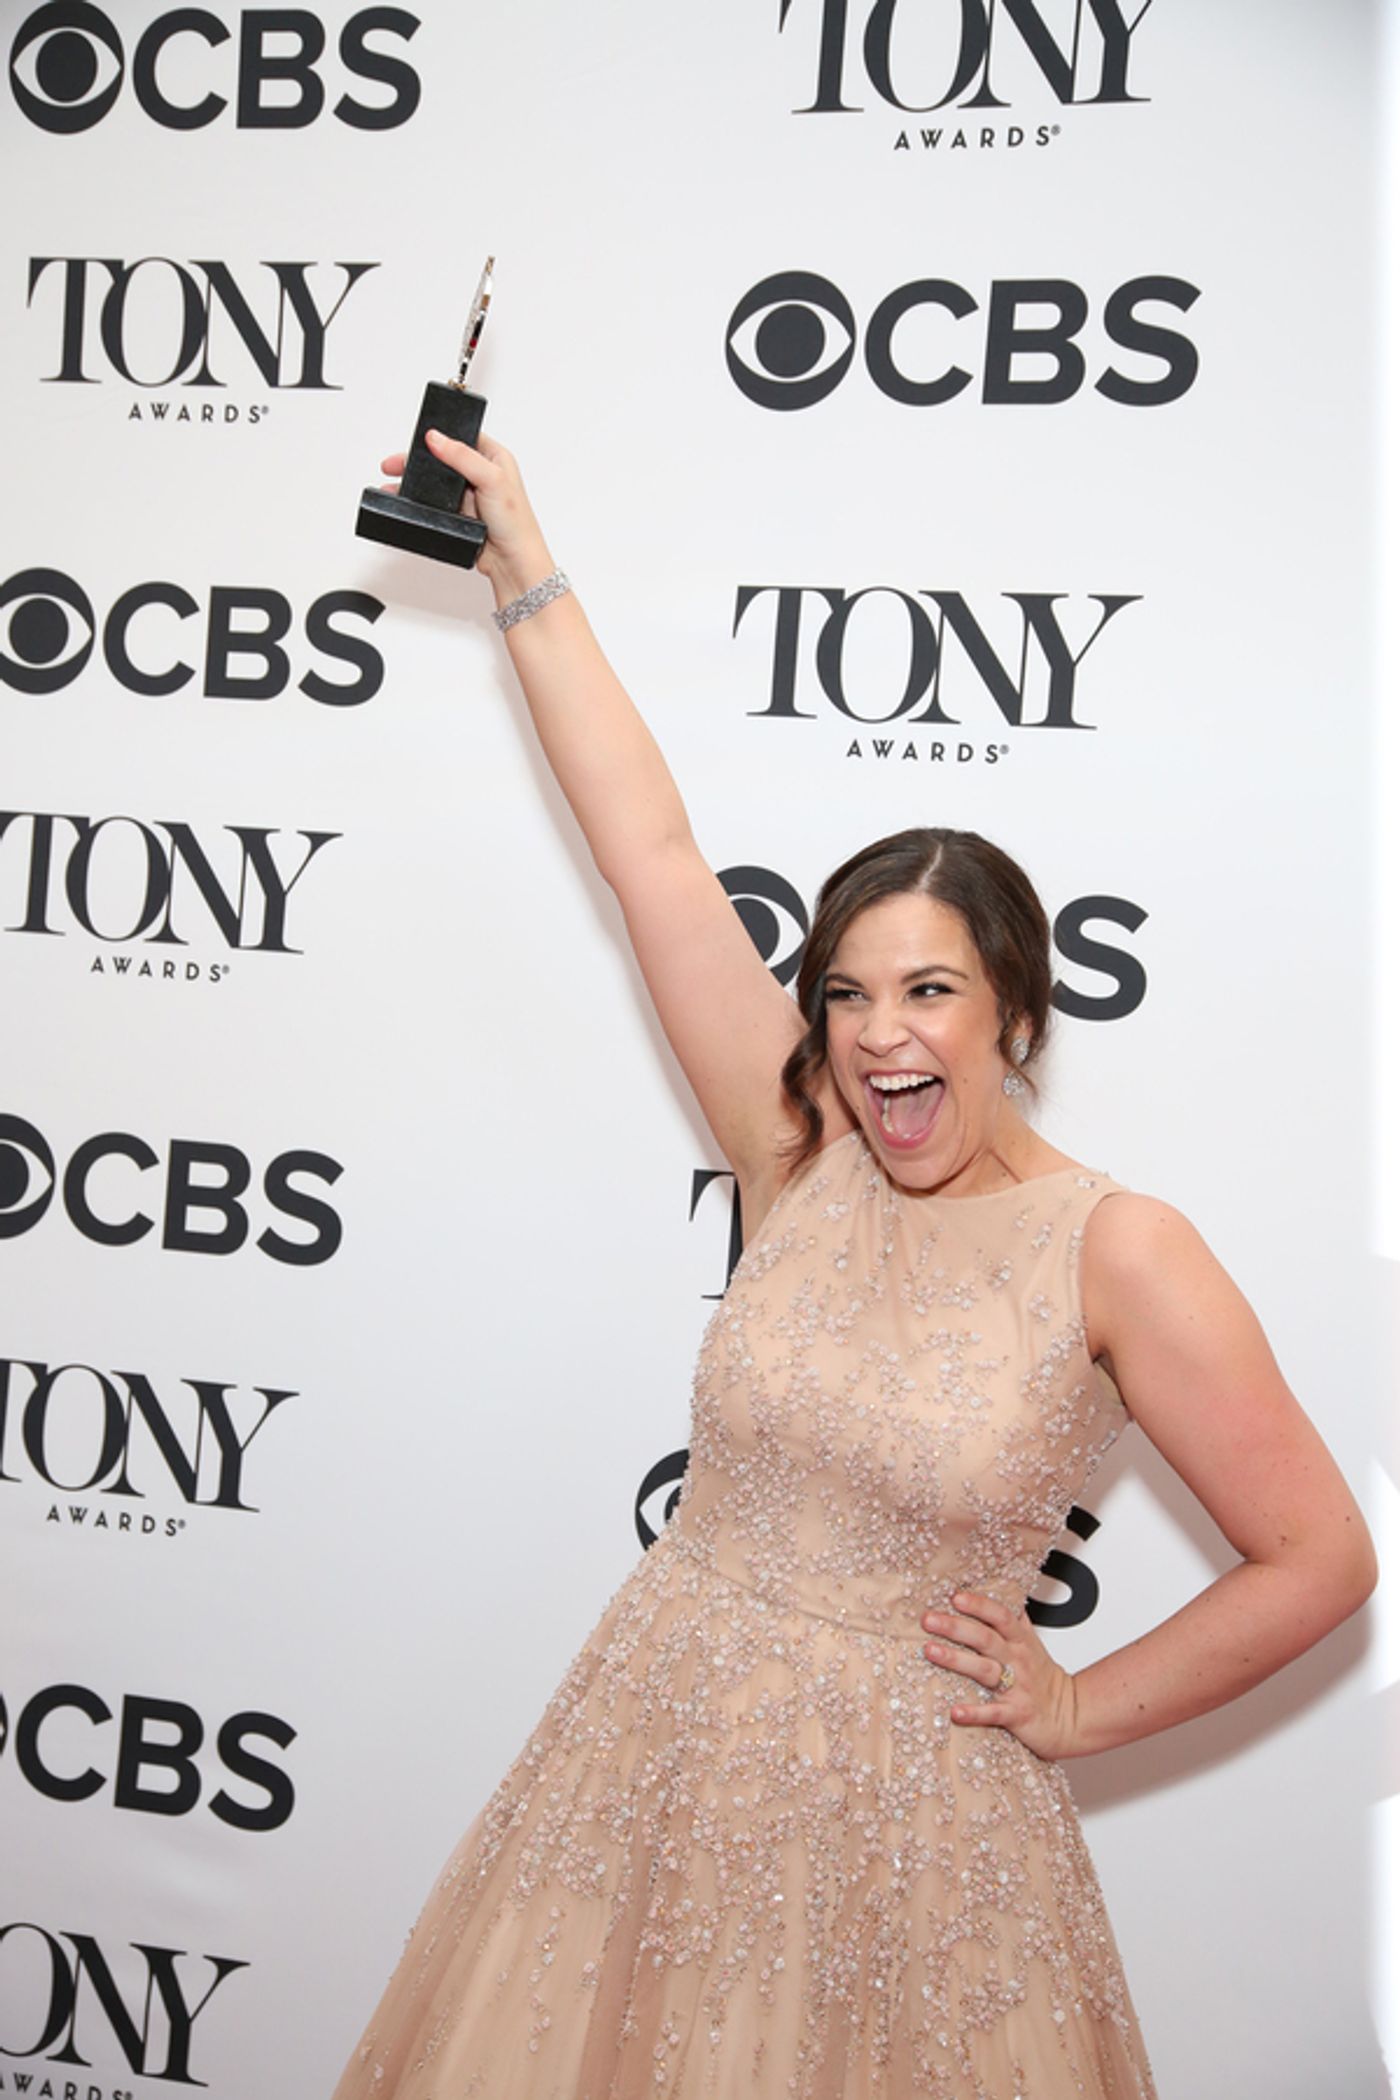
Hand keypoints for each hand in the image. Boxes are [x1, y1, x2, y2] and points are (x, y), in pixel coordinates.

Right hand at [378, 431, 554, 603]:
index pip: (463, 437)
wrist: (512, 562)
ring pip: (437, 483)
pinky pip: (436, 502)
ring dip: (417, 483)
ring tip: (395, 486)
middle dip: (420, 462)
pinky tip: (409, 502)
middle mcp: (482, 473)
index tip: (419, 439)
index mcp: (495, 457)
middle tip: (395, 465)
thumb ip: (463, 457)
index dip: (440, 436)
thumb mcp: (492, 479)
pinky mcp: (461, 513)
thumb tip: (436, 439)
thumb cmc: (515, 524)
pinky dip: (422, 502)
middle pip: (444, 459)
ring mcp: (470, 494)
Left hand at [922, 1591, 1080, 1760]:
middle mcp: (1017, 1660)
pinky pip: (993, 1713)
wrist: (1070, 1716)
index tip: (955, 1597)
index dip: (979, 1605)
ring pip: (984, 1670)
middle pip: (985, 1638)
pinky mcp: (1016, 1714)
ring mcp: (1016, 1687)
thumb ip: (1013, 1619)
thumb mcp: (1031, 1642)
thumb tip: (996, 1590)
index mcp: (1020, 1641)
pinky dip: (975, 1713)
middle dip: (955, 1627)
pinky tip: (955, 1712)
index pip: (1000, 1616)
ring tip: (930, 1651)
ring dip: (956, 1660)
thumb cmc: (1043, 1677)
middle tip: (928, 1619)